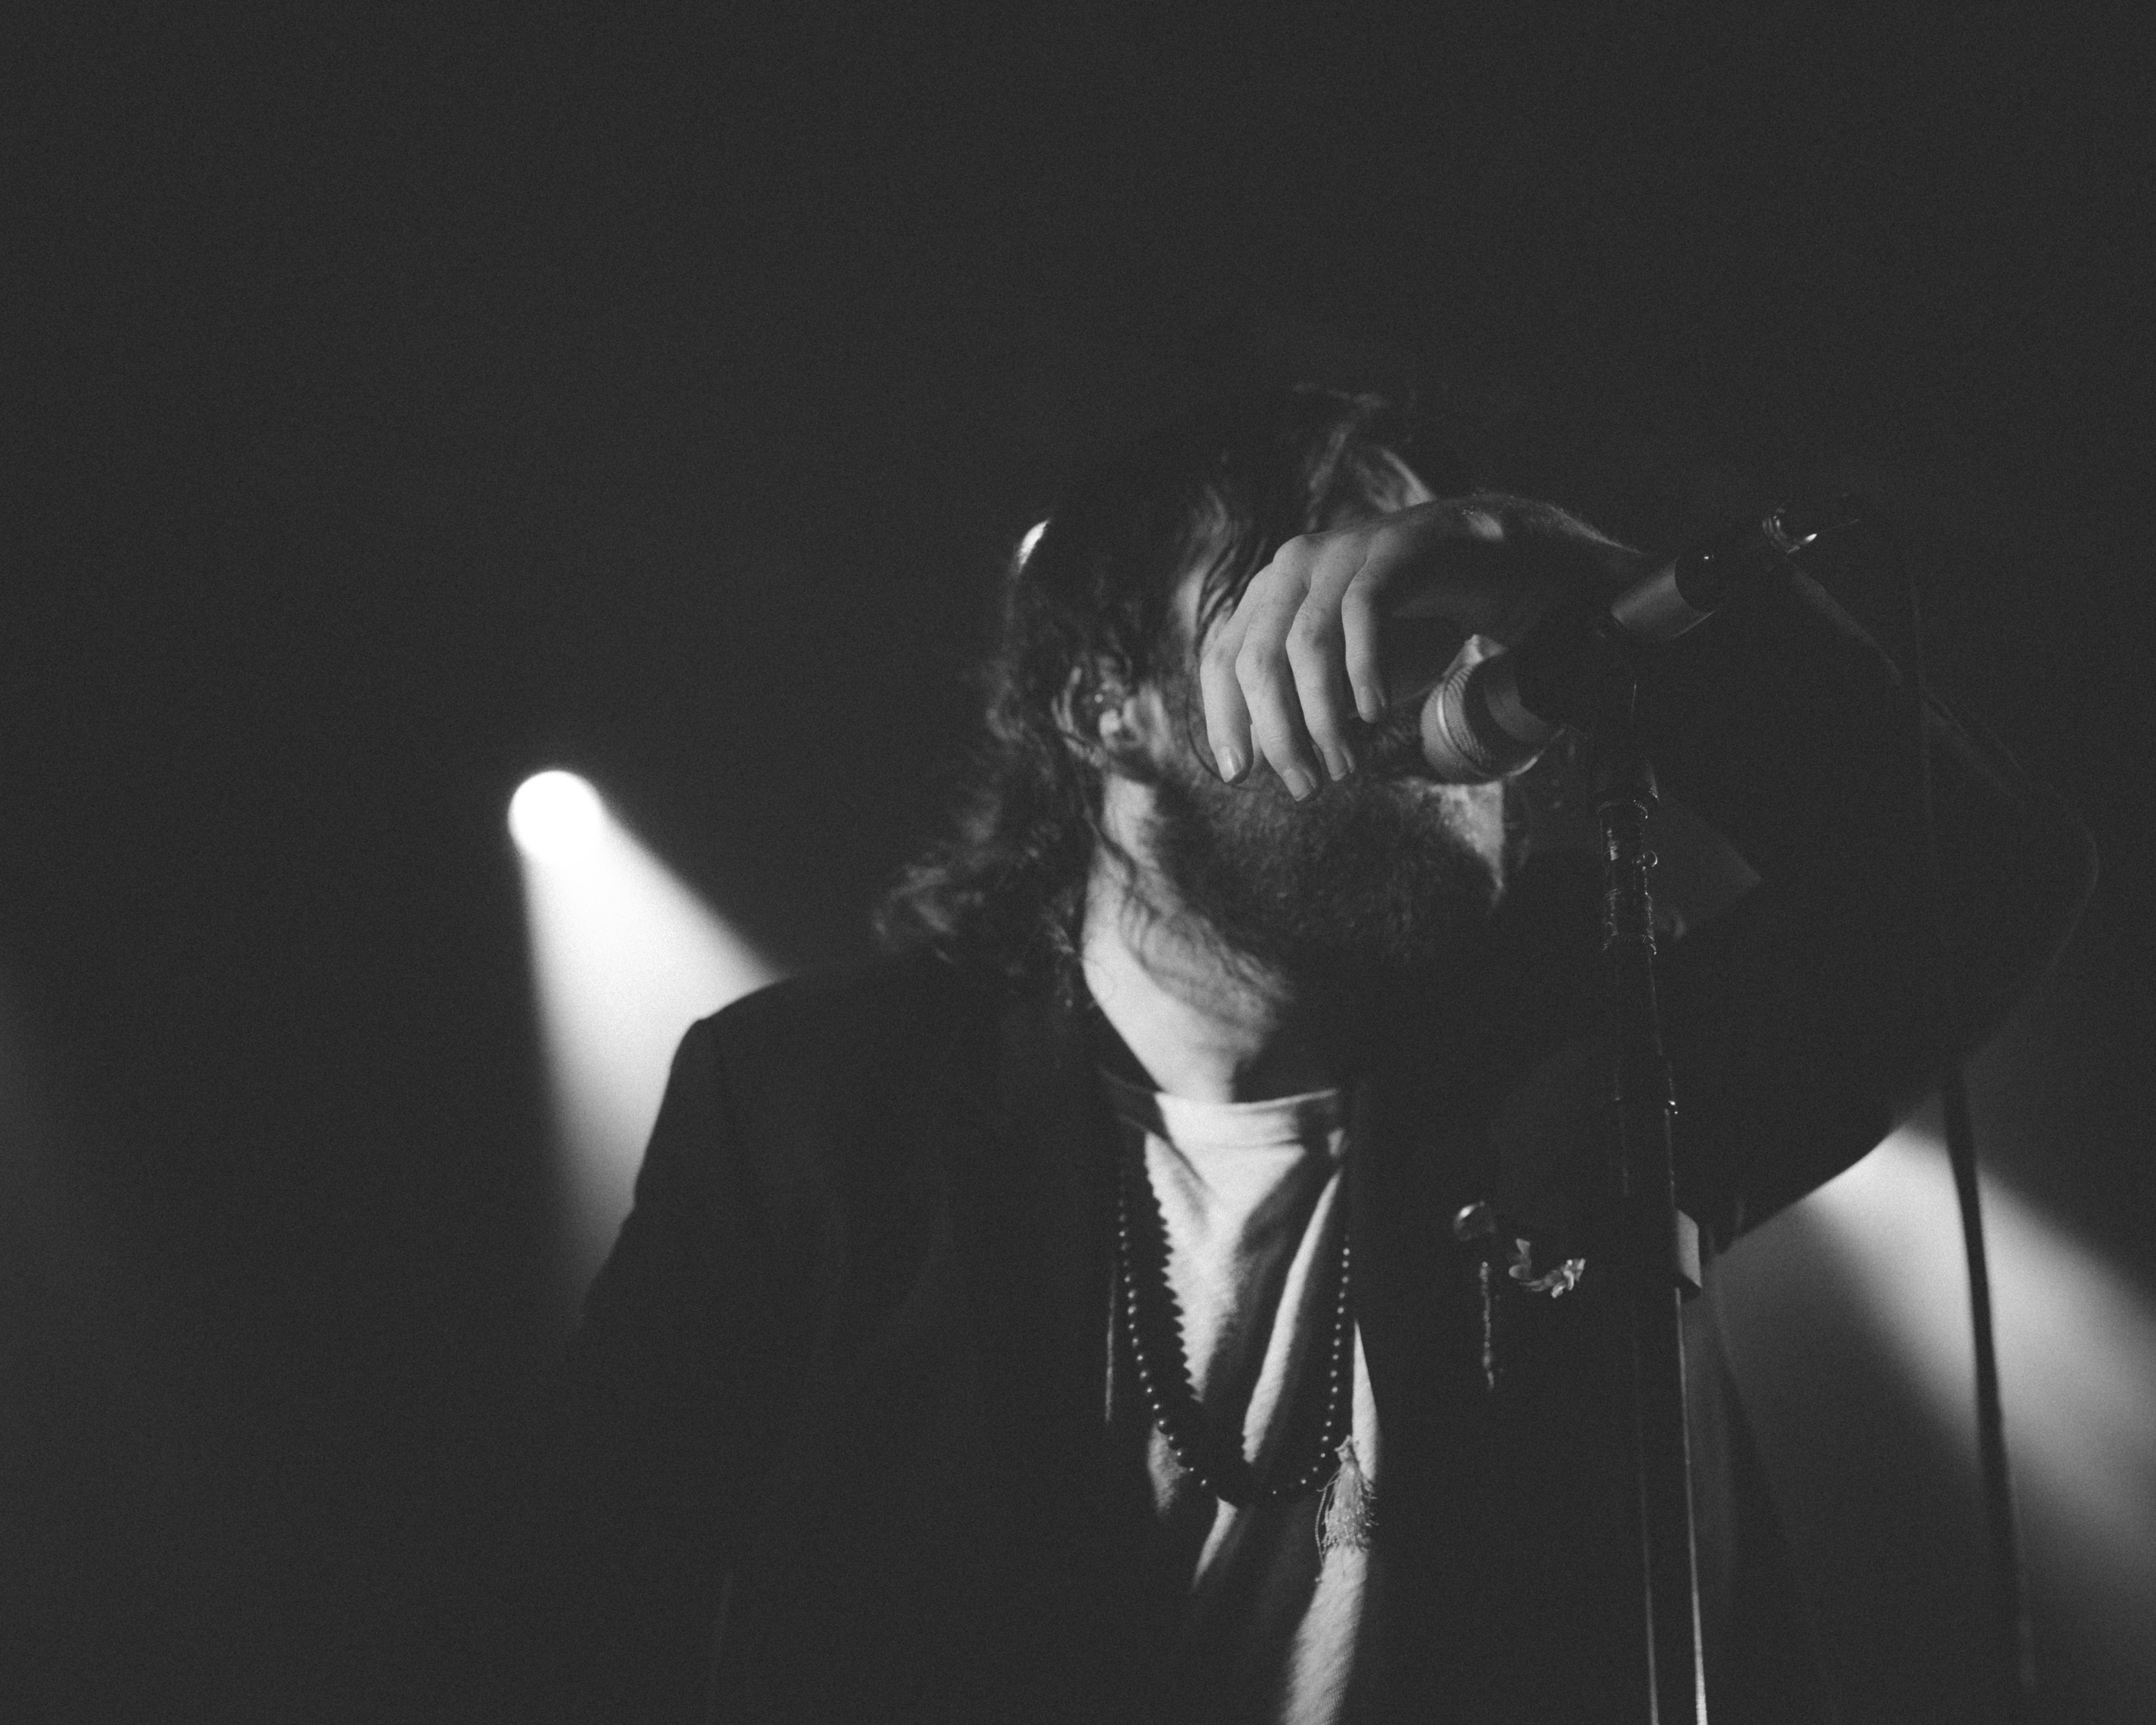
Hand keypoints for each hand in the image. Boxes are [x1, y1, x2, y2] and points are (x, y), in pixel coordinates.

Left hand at [1196, 495, 1640, 796]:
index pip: (1223, 659)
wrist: (1489, 567)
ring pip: (1306, 645)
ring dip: (1322, 718)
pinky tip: (1374, 714)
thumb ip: (1308, 708)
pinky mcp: (1391, 550)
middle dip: (1277, 734)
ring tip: (1343, 766)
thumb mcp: (1349, 676)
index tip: (1236, 774)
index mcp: (1271, 596)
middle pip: (1257, 660)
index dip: (1224, 719)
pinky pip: (1363, 612)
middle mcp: (1293, 568)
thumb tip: (1272, 764)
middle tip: (1305, 785)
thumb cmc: (1410, 628)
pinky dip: (1364, 670)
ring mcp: (1342, 554)